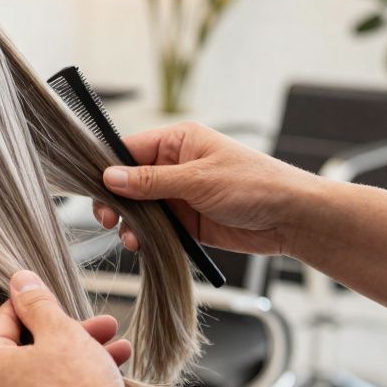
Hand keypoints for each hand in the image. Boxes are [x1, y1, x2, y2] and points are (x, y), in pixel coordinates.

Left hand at [0, 270, 139, 386]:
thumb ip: (36, 301)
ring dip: (80, 353)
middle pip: (26, 348)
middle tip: (102, 323)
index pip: (3, 321)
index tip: (56, 296)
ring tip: (116, 344)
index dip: (34, 304)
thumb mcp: (59, 331)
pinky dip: (74, 380)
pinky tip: (112, 366)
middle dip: (69, 331)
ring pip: (43, 372)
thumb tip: (19, 280)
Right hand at [91, 121, 316, 255]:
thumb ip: (151, 181)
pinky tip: (140, 244)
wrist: (291, 219)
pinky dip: (144, 236)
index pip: (129, 149)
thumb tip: (110, 176)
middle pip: (128, 181)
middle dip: (115, 200)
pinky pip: (154, 227)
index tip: (94, 188)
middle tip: (107, 218)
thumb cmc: (255, 185)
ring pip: (139, 207)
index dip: (108, 167)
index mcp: (178, 142)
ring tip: (129, 236)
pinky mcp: (186, 221)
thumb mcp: (199, 179)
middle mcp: (175, 166)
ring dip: (129, 222)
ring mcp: (179, 194)